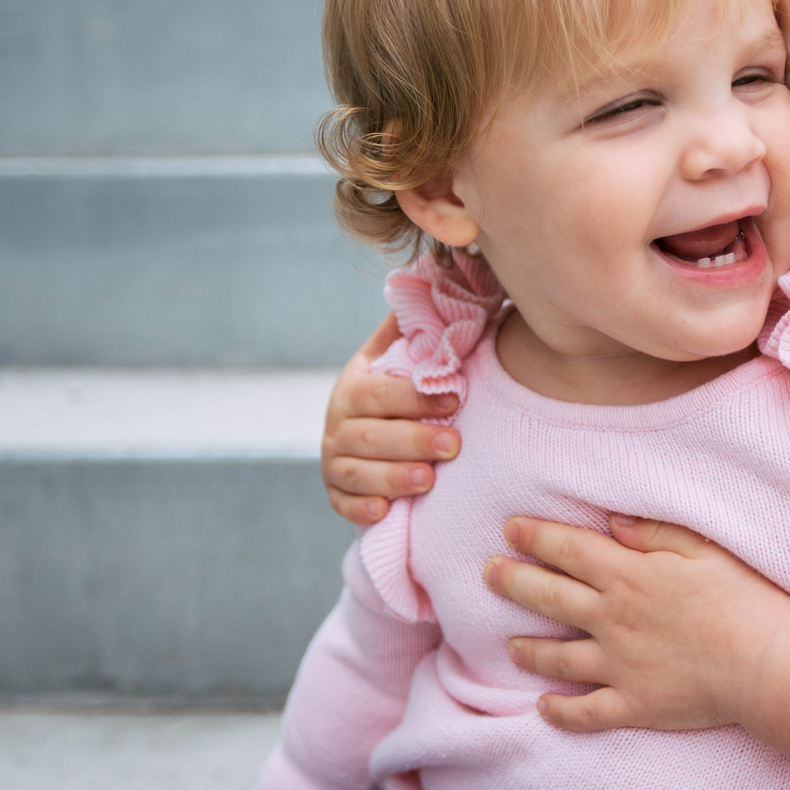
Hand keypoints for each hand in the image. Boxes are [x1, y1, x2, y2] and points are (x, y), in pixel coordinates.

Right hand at [321, 314, 461, 524]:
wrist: (369, 435)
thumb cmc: (396, 392)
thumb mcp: (395, 359)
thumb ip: (410, 330)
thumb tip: (432, 278)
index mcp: (354, 386)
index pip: (381, 392)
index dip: (415, 398)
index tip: (455, 401)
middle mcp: (337, 423)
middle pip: (370, 435)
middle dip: (412, 440)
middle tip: (454, 444)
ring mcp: (334, 461)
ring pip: (357, 472)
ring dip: (391, 476)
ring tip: (428, 480)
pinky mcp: (336, 494)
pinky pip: (343, 505)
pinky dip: (361, 509)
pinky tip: (385, 511)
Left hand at [483, 514, 789, 733]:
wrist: (767, 662)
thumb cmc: (743, 598)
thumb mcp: (702, 548)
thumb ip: (653, 532)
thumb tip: (611, 521)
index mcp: (629, 574)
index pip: (568, 550)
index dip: (535, 538)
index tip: (510, 529)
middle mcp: (614, 617)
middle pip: (549, 597)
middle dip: (513, 582)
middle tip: (488, 573)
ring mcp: (618, 664)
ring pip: (556, 657)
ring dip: (527, 650)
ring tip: (510, 645)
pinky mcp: (632, 703)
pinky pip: (585, 712)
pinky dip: (560, 712)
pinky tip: (543, 708)